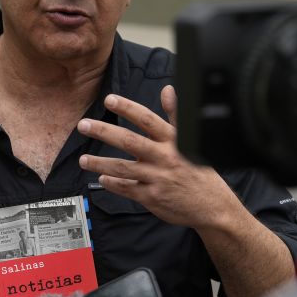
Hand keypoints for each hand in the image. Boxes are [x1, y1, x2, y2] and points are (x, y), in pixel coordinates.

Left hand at [77, 85, 240, 229]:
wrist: (212, 206)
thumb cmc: (200, 171)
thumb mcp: (192, 140)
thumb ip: (176, 115)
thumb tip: (167, 90)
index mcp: (174, 141)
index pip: (147, 119)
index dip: (127, 108)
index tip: (109, 99)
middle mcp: (164, 158)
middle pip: (129, 141)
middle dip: (104, 132)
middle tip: (84, 125)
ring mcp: (157, 179)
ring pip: (122, 168)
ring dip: (100, 163)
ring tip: (83, 160)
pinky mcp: (152, 198)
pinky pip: (127, 189)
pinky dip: (112, 184)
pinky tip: (102, 179)